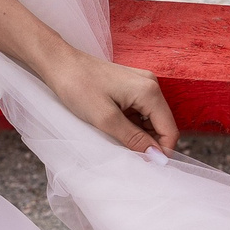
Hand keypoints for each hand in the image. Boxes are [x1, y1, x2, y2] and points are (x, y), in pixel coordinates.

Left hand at [41, 49, 178, 156]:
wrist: (59, 63)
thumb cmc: (78, 86)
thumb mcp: (105, 119)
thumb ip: (134, 139)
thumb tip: (157, 157)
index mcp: (149, 92)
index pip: (170, 130)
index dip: (161, 152)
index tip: (145, 166)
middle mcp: (150, 85)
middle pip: (162, 125)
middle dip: (150, 143)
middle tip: (128, 155)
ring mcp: (141, 84)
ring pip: (151, 120)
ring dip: (139, 135)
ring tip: (117, 141)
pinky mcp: (131, 86)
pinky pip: (140, 111)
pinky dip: (132, 124)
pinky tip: (114, 129)